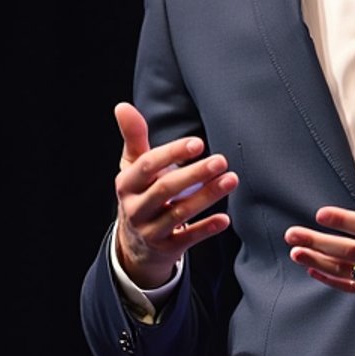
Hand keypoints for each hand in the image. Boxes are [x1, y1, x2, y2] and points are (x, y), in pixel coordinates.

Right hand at [113, 101, 237, 289]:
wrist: (134, 246)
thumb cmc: (139, 194)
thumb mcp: (132, 168)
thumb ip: (133, 137)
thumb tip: (123, 106)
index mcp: (127, 184)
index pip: (147, 166)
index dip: (172, 154)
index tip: (197, 143)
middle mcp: (136, 209)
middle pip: (165, 190)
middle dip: (194, 174)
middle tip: (221, 160)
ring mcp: (151, 231)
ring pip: (180, 214)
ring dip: (207, 197)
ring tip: (231, 179)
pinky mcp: (167, 249)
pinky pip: (188, 239)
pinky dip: (206, 229)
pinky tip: (225, 219)